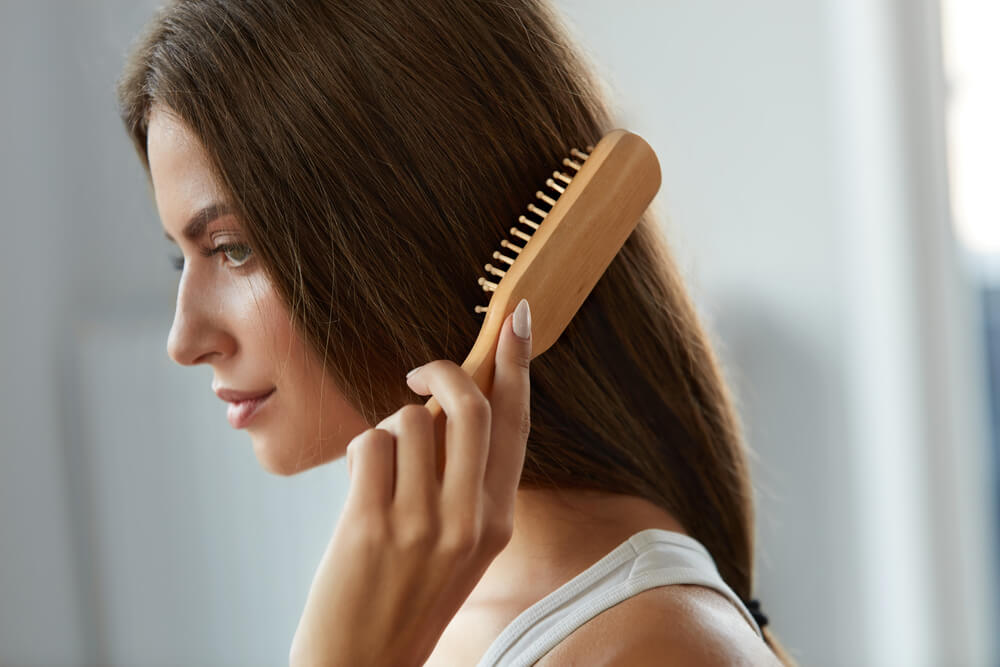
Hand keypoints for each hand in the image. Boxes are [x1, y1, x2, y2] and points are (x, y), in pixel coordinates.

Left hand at [289, 300, 532, 666]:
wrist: (364, 664)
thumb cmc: (407, 595)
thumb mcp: (459, 543)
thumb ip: (463, 480)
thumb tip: (443, 404)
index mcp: (498, 520)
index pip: (517, 426)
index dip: (517, 366)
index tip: (515, 318)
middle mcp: (470, 519)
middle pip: (470, 407)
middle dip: (442, 371)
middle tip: (418, 373)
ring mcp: (423, 524)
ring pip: (409, 422)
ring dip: (388, 430)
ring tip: (380, 471)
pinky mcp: (373, 526)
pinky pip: (371, 445)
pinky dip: (361, 452)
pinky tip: (360, 486)